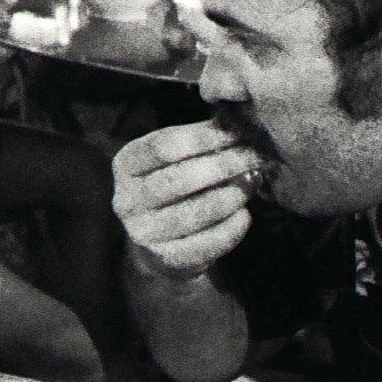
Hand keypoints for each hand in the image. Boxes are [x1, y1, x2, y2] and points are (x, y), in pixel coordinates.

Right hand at [111, 120, 269, 280]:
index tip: (236, 132)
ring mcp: (143, 233)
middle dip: (223, 165)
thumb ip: (198, 142)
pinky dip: (230, 229)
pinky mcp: (165, 259)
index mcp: (126, 166)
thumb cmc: (175, 187)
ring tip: (253, 182)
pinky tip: (245, 215)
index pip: (164, 146)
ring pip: (193, 213)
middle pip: (179, 179)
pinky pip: (205, 244)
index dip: (203, 137)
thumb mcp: (174, 159)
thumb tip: (238, 122)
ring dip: (230, 195)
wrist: (159, 243)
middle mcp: (126, 200)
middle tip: (255, 156)